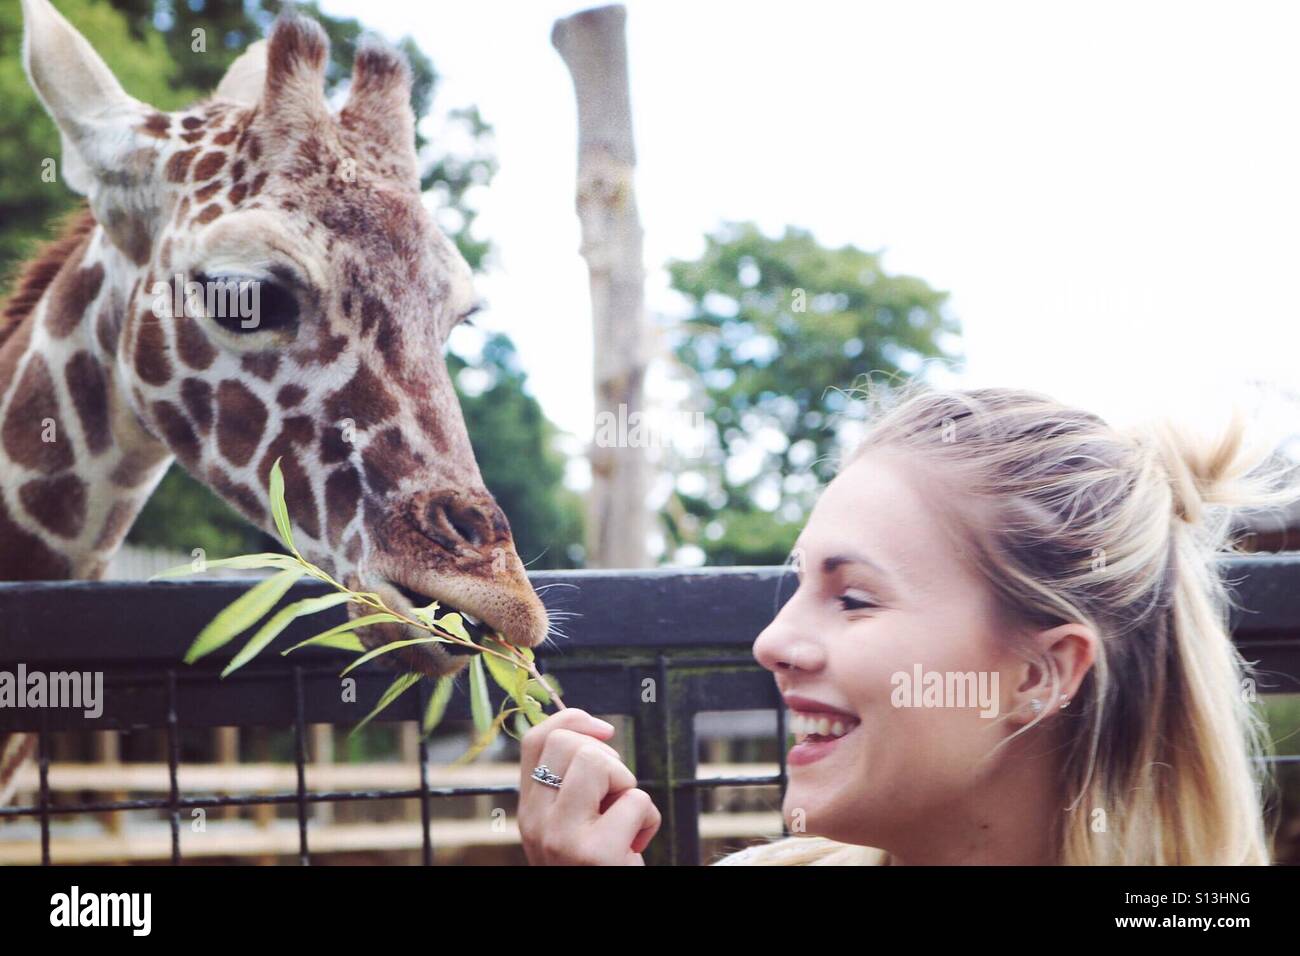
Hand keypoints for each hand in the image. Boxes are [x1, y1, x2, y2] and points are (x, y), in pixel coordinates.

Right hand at [518, 708, 661, 864]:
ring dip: (627, 785)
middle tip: (615, 795)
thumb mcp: (570, 825)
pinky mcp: (595, 853)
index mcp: (529, 812)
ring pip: (598, 763)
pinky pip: (636, 800)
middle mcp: (536, 823)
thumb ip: (571, 786)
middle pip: (569, 745)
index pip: (534, 740)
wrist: (601, 924)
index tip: (604, 731)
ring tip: (623, 818)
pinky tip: (634, 847)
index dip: (571, 719)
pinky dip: (648, 820)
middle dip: (608, 760)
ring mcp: (562, 838)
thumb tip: (596, 733)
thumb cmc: (598, 867)